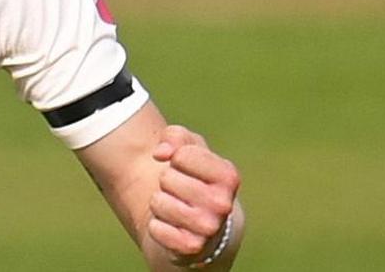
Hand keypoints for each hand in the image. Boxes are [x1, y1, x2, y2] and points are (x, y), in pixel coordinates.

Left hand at [148, 125, 240, 265]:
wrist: (201, 226)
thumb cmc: (193, 179)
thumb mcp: (189, 149)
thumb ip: (176, 136)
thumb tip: (161, 153)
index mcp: (228, 176)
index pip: (182, 154)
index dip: (175, 158)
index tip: (183, 167)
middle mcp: (223, 203)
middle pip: (166, 178)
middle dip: (166, 182)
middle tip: (179, 192)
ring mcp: (209, 228)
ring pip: (157, 202)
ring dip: (159, 204)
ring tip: (175, 209)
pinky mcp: (192, 248)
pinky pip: (155, 228)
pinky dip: (156, 226)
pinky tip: (172, 228)